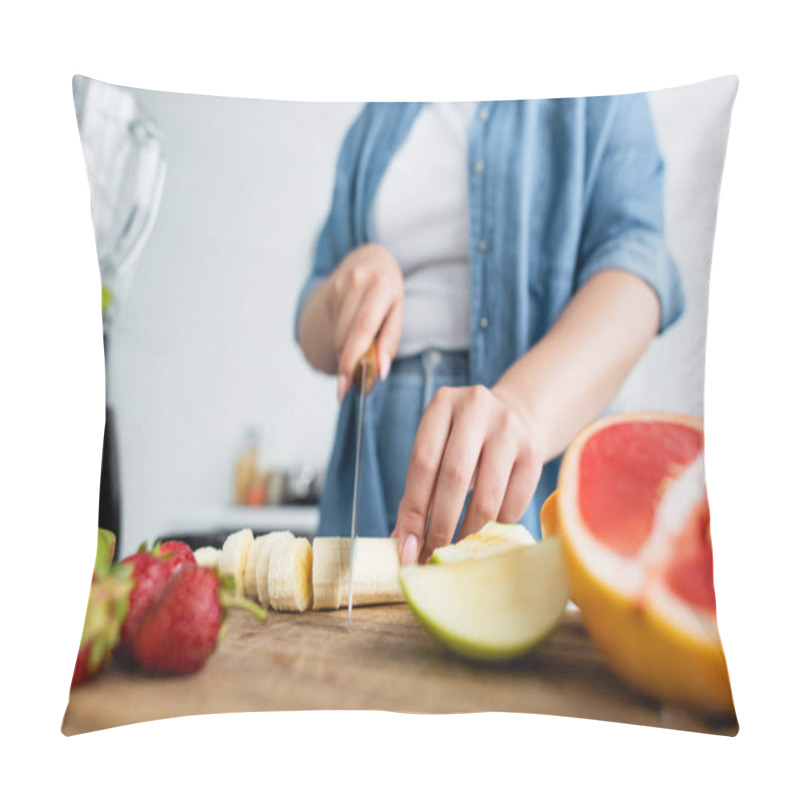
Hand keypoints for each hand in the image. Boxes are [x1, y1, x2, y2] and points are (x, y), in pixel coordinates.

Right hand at [325, 243, 403, 400]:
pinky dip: (340, 341)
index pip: (364, 326)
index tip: (348, 384)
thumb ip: (390, 340)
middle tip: (344, 389)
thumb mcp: (398, 310)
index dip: (353, 358)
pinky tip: (348, 341)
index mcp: (382, 285)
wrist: (370, 259)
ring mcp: (339, 284)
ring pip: (337, 334)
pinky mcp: (328, 290)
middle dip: (345, 366)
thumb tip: (380, 371)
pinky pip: (333, 327)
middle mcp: (358, 281)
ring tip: (352, 365)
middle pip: (346, 334)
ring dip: (343, 355)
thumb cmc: (389, 291)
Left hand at [391, 385, 545, 564]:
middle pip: (454, 476)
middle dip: (440, 525)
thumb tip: (402, 544)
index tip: (407, 545)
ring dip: (468, 532)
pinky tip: (483, 537)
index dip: (413, 509)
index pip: (422, 462)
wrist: (515, 417)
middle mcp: (477, 408)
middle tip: (431, 555)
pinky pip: (513, 503)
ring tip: (455, 553)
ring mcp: (509, 428)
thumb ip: (418, 490)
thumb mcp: (437, 448)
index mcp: (442, 404)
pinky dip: (495, 528)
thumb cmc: (463, 442)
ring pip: (487, 495)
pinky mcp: (534, 451)